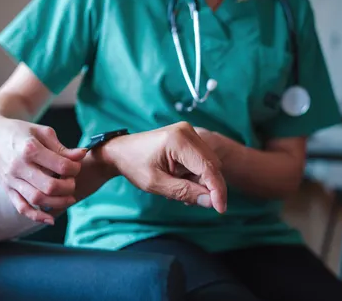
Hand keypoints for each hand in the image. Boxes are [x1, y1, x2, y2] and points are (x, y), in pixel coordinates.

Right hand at [0, 115, 86, 223]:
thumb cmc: (21, 131)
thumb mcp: (42, 133)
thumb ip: (62, 148)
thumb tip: (82, 154)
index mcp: (30, 149)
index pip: (60, 165)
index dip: (75, 168)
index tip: (77, 165)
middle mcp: (18, 166)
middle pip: (49, 186)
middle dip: (68, 187)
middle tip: (72, 182)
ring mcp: (11, 180)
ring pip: (37, 199)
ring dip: (58, 202)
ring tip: (69, 198)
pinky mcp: (7, 189)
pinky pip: (21, 208)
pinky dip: (37, 216)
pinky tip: (51, 219)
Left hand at [98, 122, 226, 212]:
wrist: (121, 151)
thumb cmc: (134, 165)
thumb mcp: (156, 184)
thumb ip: (184, 192)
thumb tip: (211, 202)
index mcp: (179, 140)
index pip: (208, 168)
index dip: (217, 190)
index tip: (221, 209)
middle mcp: (187, 131)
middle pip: (212, 165)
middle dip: (207, 187)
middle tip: (188, 201)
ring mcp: (189, 132)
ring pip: (209, 164)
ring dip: (200, 181)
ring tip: (176, 187)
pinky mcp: (188, 137)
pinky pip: (202, 160)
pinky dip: (195, 174)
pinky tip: (179, 179)